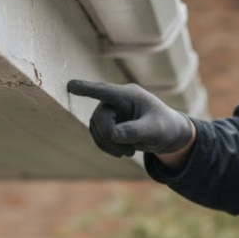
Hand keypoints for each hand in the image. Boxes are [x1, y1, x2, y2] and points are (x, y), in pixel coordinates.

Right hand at [67, 80, 194, 157]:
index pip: (104, 91)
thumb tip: (114, 134)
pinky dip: (108, 147)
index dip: (87, 89)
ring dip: (109, 145)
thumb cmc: (164, 126)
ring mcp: (110, 112)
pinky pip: (98, 136)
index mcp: (128, 95)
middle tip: (129, 153)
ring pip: (96, 129)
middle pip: (99, 118)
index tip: (70, 85)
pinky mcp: (108, 123)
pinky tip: (124, 152)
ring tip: (129, 152)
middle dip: (110, 138)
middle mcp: (116, 100)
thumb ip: (135, 131)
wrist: (168, 134)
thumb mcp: (154, 130)